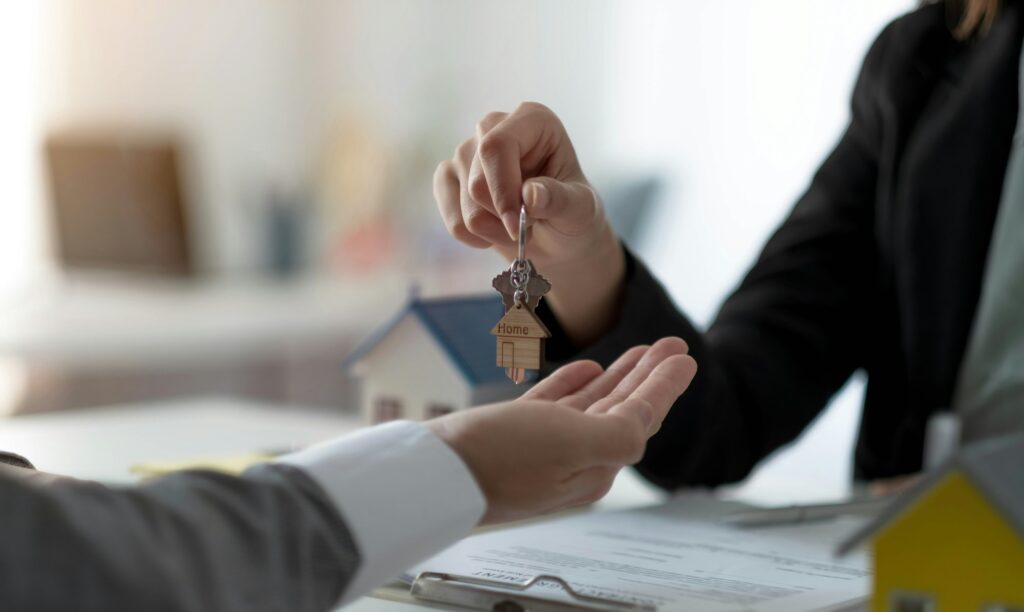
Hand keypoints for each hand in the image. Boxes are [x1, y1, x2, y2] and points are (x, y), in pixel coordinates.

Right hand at [426, 337, 696, 524]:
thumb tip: (645, 420)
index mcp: (594, 466)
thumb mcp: (573, 444)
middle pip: (622, 410)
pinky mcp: (511, 437)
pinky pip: (556, 406)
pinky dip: (575, 384)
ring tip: (641, 351)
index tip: (685, 356)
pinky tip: (588, 368)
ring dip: (619, 376)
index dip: (665, 385)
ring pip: (592, 406)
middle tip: (671, 344)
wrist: (430, 473)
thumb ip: (619, 432)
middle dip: (648, 375)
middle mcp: (572, 461)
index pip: (641, 418)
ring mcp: (541, 449)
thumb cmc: (498, 458)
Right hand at [433, 102, 625, 344]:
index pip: (496, 146)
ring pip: (465, 202)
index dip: (502, 188)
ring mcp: (467, 151)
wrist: (557, 239)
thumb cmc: (573, 214)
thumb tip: (530, 194)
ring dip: (493, 229)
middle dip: (503, 215)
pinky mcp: (449, 176)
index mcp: (532, 120)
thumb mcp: (580, 209)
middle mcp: (494, 128)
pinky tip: (494, 232)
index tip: (517, 224)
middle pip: (477, 180)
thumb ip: (560, 199)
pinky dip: (474, 237)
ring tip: (517, 225)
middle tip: (531, 223)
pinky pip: (451, 218)